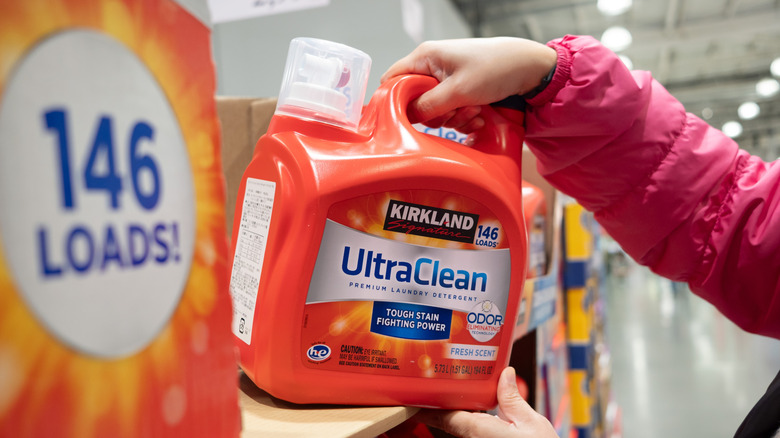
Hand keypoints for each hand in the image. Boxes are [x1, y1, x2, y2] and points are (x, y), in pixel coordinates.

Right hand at [381, 38, 555, 131]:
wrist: (529, 68)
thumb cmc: (496, 68)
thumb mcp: (458, 91)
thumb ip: (428, 106)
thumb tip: (406, 117)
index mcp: (425, 57)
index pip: (392, 79)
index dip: (394, 101)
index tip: (407, 119)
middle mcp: (432, 66)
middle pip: (415, 100)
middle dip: (436, 114)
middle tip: (456, 111)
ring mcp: (446, 78)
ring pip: (435, 109)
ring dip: (454, 117)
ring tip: (475, 111)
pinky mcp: (459, 89)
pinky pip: (451, 110)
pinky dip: (464, 117)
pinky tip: (479, 115)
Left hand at [415, 367, 558, 437]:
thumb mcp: (532, 423)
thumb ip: (512, 399)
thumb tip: (505, 373)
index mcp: (478, 430)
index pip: (443, 416)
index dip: (426, 405)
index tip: (414, 394)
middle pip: (449, 422)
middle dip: (440, 406)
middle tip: (432, 387)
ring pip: (460, 429)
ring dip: (454, 414)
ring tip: (452, 393)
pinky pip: (470, 434)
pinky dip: (468, 421)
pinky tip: (476, 410)